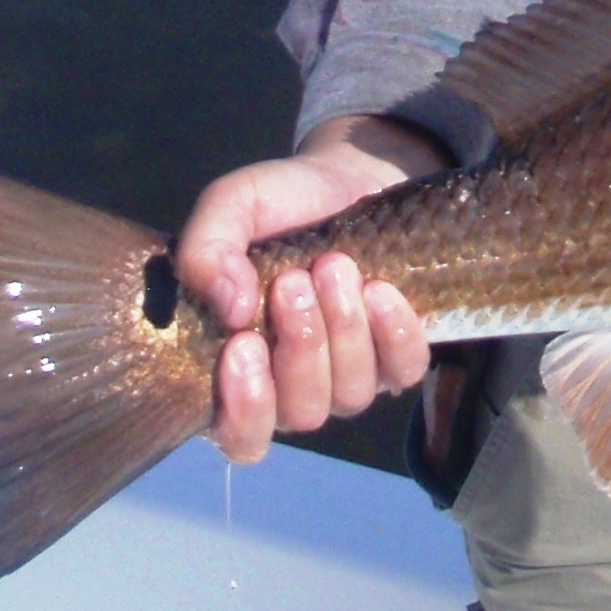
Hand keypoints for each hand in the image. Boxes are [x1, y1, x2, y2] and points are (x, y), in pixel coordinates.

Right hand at [178, 114, 445, 463]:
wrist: (351, 175)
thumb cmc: (281, 204)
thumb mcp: (231, 208)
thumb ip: (206, 251)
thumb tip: (231, 308)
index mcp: (241, 368)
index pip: (239, 435)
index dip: (244, 407)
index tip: (244, 343)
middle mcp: (295, 386)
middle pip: (302, 412)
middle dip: (299, 346)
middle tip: (294, 282)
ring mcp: (351, 375)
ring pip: (351, 394)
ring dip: (343, 330)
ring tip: (335, 267)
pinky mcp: (399, 355)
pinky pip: (404, 371)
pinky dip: (393, 333)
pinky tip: (380, 290)